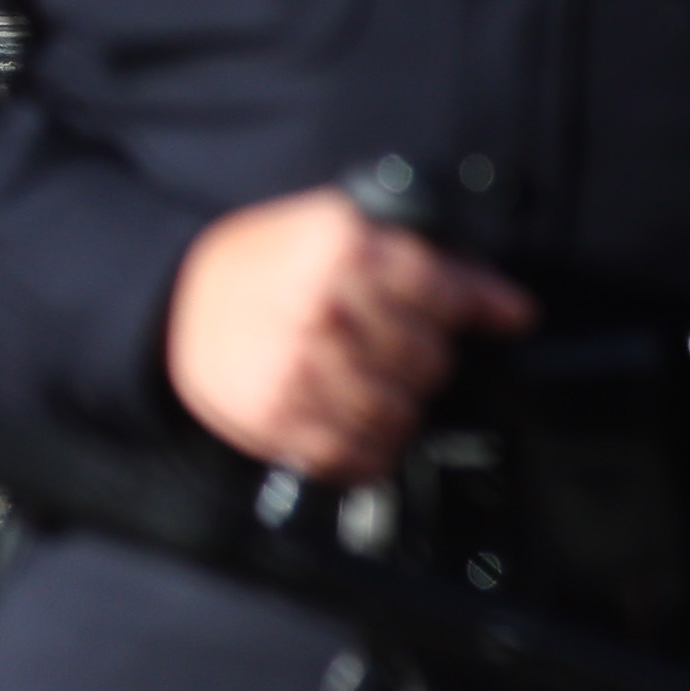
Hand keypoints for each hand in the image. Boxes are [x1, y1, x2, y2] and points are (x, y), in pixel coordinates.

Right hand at [163, 187, 537, 478]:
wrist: (175, 304)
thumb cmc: (267, 264)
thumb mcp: (343, 232)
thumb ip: (434, 266)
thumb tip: (515, 311)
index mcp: (343, 248)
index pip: (445, 295)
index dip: (460, 310)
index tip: (469, 317)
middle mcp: (324, 309)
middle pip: (429, 362)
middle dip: (421, 360)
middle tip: (388, 349)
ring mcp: (300, 369)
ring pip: (401, 416)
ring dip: (395, 409)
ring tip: (365, 387)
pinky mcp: (279, 420)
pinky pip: (357, 458)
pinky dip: (366, 451)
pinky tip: (348, 422)